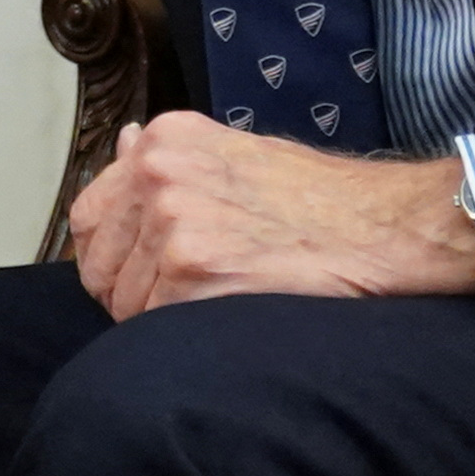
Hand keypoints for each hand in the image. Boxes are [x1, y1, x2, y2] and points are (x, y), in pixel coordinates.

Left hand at [61, 114, 474, 322]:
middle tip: (178, 304)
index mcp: (163, 140)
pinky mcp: (192, 267)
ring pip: (125, 301)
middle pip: (98, 264)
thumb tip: (122, 146)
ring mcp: (172, 218)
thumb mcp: (236, 154)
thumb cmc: (321, 199)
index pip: (88, 216)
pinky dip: (183, 335)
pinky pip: (155, 324)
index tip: (137, 278)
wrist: (386, 226)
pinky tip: (226, 318)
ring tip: (215, 306)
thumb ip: (172, 160)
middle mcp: (157, 171)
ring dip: (159, 319)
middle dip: (128, 294)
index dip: (110, 259)